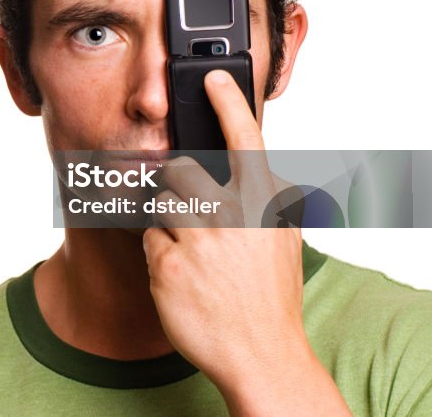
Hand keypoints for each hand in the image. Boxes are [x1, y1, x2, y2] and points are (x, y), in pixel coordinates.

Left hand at [141, 70, 350, 414]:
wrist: (261, 354)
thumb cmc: (270, 295)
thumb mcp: (283, 239)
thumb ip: (268, 198)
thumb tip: (255, 166)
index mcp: (263, 203)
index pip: (245, 139)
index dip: (227, 102)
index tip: (211, 76)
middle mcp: (232, 214)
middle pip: (178, 168)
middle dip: (178, 187)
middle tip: (196, 219)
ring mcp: (197, 239)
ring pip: (160, 201)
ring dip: (170, 223)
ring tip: (194, 254)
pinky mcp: (166, 265)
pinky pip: (148, 238)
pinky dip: (160, 255)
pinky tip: (184, 277)